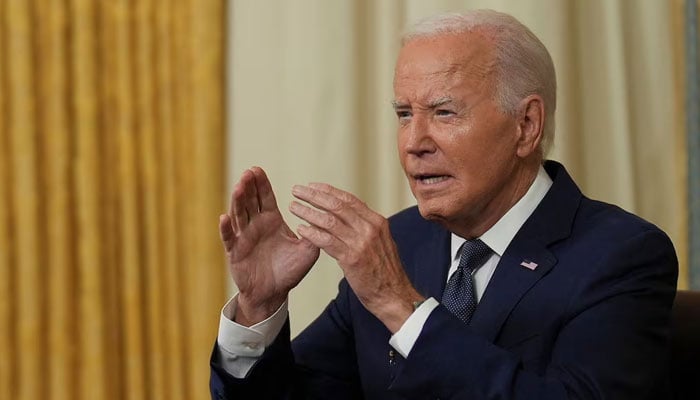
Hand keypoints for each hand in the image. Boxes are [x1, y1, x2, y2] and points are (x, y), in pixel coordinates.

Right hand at [220, 167, 319, 325]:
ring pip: (238, 214)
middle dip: (249, 186)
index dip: (261, 184)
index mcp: (272, 221)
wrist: (273, 293)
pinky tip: (224, 217)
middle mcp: (255, 225)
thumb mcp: (308, 251)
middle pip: (250, 201)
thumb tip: (326, 219)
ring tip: (239, 187)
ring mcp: (243, 237)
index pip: (265, 197)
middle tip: (249, 172)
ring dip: (237, 201)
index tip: (257, 169)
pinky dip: (226, 228)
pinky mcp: (235, 252)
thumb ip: (315, 235)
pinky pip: (229, 238)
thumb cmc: (289, 271)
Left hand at [289, 183, 422, 332]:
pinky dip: (312, 233)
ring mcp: (361, 243)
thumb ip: (366, 228)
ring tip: (294, 207)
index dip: (328, 191)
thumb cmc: (385, 273)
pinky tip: (301, 229)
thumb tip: (350, 217)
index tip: (313, 187)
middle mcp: (370, 228)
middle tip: (297, 190)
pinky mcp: (352, 259)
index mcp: (377, 222)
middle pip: (337, 205)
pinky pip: (327, 241)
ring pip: (329, 221)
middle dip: (314, 196)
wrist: (394, 295)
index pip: (349, 199)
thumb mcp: (381, 243)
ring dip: (308, 212)